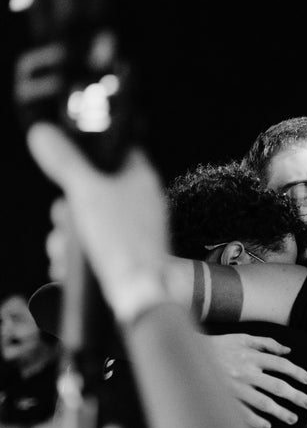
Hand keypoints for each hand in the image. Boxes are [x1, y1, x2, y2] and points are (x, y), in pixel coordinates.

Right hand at [27, 122, 170, 322]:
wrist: (142, 296)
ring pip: (81, 225)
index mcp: (140, 180)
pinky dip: (72, 261)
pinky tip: (70, 268)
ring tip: (71, 251)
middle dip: (66, 211)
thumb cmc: (125, 243)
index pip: (113, 152)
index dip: (86, 156)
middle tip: (69, 220)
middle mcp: (137, 204)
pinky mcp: (118, 258)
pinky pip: (85, 252)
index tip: (69, 167)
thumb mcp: (88, 193)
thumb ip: (66, 161)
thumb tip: (43, 132)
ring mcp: (128, 233)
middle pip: (86, 192)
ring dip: (65, 240)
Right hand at [201, 334, 306, 427]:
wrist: (187, 354)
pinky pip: (242, 414)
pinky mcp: (224, 399)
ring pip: (263, 403)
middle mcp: (246, 373)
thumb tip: (288, 351)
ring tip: (293, 418)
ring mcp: (235, 388)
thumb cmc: (220, 346)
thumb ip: (267, 343)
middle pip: (277, 387)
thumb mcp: (243, 338)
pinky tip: (267, 425)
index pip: (281, 365)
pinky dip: (256, 421)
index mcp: (252, 356)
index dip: (297, 373)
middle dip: (296, 396)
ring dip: (280, 412)